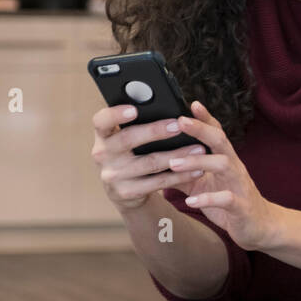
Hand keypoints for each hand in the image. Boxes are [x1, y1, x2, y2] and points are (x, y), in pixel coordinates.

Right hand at [92, 104, 213, 212]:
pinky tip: (197, 170)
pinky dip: (180, 176)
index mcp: (103, 135)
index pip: (101, 121)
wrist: (126, 191)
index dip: (115, 114)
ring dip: (177, 155)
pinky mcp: (126, 192)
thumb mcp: (129, 139)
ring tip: (199, 148)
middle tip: (179, 125)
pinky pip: (158, 182)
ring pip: (149, 162)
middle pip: (127, 139)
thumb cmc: (133, 154)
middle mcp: (102, 154)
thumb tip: (171, 108)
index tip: (134, 109)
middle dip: (155, 131)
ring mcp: (112, 175)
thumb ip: (141, 123)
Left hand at [173, 101, 279, 250]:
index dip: (205, 118)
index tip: (191, 103)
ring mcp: (239, 185)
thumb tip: (156, 158)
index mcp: (225, 160)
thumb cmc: (229, 202)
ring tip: (174, 163)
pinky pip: (226, 199)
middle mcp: (235, 167)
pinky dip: (208, 199)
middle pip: (221, 141)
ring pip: (223, 165)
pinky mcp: (241, 207)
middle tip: (179, 121)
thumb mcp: (203, 184)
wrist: (259, 227)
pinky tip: (190, 200)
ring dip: (198, 162)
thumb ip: (184, 171)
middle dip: (201, 130)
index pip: (216, 133)